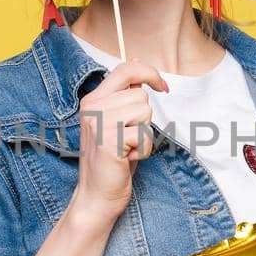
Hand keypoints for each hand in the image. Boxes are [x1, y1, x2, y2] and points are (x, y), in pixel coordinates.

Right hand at [72, 59, 167, 226]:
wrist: (96, 195)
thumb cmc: (112, 160)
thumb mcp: (117, 120)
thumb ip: (124, 93)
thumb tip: (134, 60)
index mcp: (93, 100)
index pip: (125, 70)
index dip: (149, 73)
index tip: (163, 87)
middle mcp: (93, 108)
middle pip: (140, 95)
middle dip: (144, 119)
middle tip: (128, 137)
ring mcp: (99, 123)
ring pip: (144, 113)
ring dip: (143, 135)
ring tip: (126, 148)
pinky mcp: (109, 141)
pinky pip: (144, 135)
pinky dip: (143, 151)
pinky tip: (126, 158)